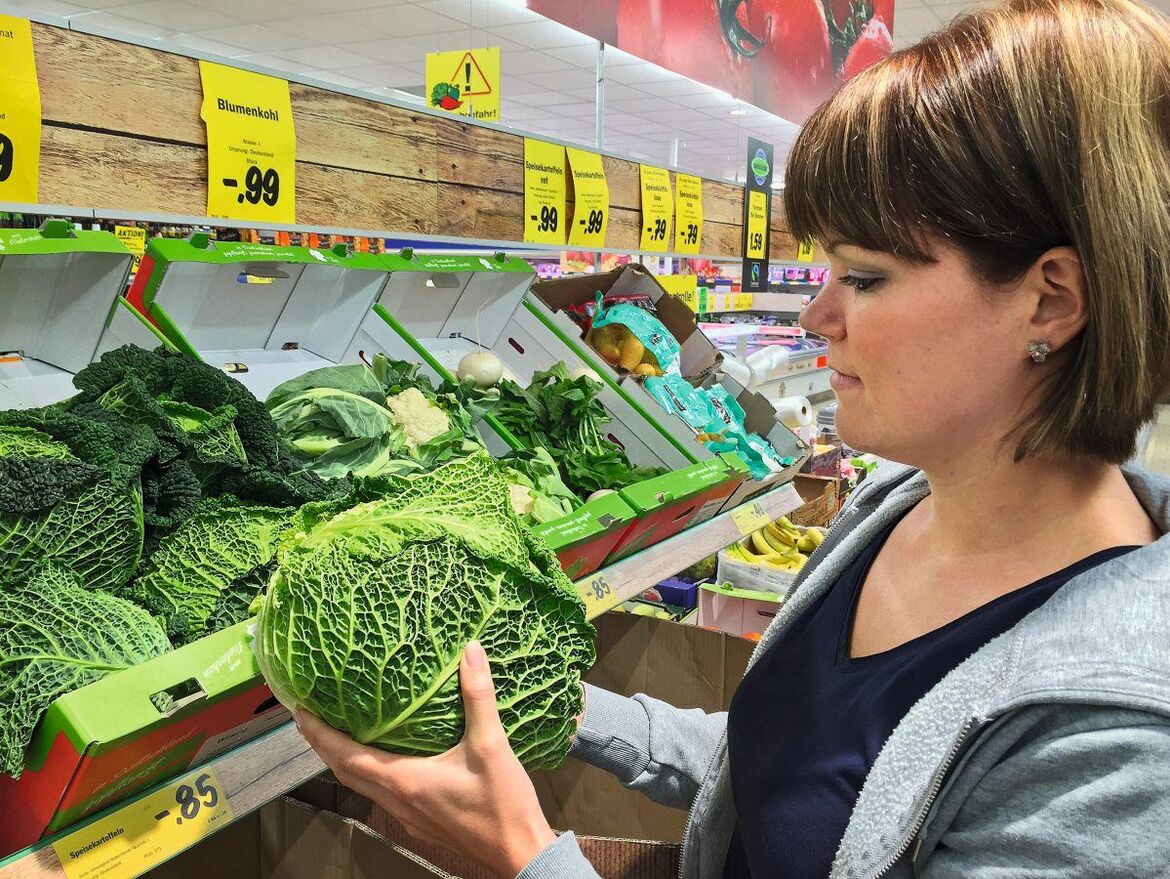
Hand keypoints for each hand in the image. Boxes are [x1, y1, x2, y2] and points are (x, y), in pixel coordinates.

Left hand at [294, 641, 555, 878]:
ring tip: (337, 734)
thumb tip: (470, 650)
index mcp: (405, 780)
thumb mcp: (491, 744)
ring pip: (361, 786)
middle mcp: (397, 800)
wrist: (519, 852)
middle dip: (323, 745)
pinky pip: (381, 795)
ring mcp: (406, 816)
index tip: (299, 711)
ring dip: (343, 761)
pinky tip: (382, 761)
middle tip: (309, 718)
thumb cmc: (502, 803)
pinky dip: (367, 774)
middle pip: (345, 772)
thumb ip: (478, 696)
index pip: (346, 755)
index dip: (319, 734)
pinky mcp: (420, 824)